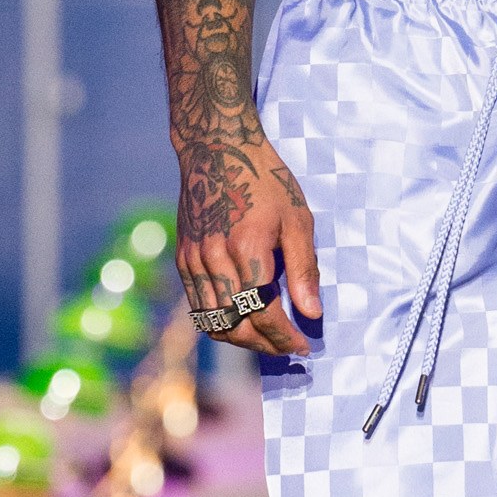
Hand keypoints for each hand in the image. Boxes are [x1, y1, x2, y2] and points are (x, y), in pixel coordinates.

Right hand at [177, 126, 320, 359]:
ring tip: (267, 340)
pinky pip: (198, 307)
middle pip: (236, 325)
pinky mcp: (183, 258)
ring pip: (214, 321)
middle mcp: (214, 258)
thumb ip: (304, 269)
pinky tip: (242, 321)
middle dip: (265, 345)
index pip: (263, 313)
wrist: (217, 149)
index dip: (285, 337)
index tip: (304, 346)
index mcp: (247, 248)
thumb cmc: (265, 180)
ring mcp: (194, 260)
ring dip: (242, 339)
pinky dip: (220, 323)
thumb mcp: (297, 219)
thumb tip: (312, 313)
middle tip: (288, 348)